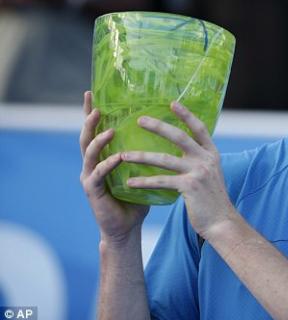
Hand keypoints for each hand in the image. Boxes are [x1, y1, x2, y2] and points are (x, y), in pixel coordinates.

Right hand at [79, 91, 148, 243]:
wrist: (127, 227)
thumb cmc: (136, 197)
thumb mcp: (141, 169)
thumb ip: (146, 151)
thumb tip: (169, 129)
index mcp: (102, 155)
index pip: (96, 129)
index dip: (91, 111)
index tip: (92, 92)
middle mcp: (92, 163)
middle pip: (86, 136)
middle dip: (89, 120)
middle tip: (96, 106)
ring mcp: (89, 177)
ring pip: (88, 153)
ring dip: (99, 140)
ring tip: (109, 129)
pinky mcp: (93, 191)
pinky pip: (98, 175)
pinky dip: (107, 165)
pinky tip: (117, 157)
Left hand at [121, 101, 236, 238]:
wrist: (222, 222)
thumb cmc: (213, 200)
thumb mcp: (211, 175)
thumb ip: (200, 161)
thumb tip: (186, 150)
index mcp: (211, 154)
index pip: (199, 128)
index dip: (186, 115)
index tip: (172, 103)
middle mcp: (206, 159)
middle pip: (179, 137)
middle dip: (158, 127)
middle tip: (139, 119)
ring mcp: (198, 172)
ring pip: (165, 159)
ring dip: (142, 156)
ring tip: (123, 155)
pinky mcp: (189, 187)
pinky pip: (161, 181)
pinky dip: (144, 182)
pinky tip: (129, 183)